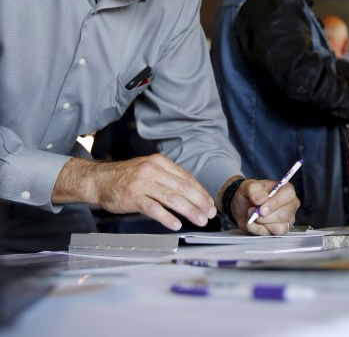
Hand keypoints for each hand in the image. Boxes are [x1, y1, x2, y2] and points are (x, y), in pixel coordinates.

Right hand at [53, 155, 216, 230]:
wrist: (98, 180)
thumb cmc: (127, 177)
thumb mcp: (149, 170)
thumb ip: (168, 178)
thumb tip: (192, 192)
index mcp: (160, 162)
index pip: (187, 178)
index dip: (201, 192)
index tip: (210, 203)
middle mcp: (153, 170)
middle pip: (183, 188)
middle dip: (200, 202)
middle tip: (209, 213)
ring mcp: (142, 183)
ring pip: (172, 198)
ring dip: (189, 211)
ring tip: (199, 220)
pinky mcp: (133, 197)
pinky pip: (153, 208)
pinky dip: (166, 217)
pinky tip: (176, 224)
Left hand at [230, 179, 299, 235]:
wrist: (242, 207)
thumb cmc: (249, 195)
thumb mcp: (247, 186)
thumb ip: (254, 189)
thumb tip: (262, 199)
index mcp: (285, 189)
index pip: (289, 194)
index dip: (275, 202)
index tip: (261, 208)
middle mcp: (290, 204)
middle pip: (284, 214)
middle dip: (264, 216)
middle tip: (253, 211)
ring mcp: (287, 218)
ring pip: (279, 227)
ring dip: (262, 223)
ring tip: (254, 216)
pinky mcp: (280, 230)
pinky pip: (271, 234)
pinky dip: (259, 229)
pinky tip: (254, 223)